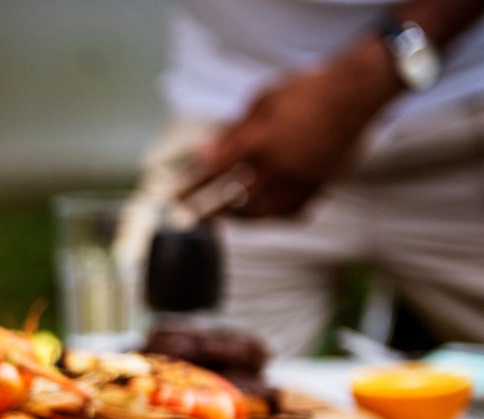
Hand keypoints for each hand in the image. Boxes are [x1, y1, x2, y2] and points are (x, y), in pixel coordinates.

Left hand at [179, 40, 399, 218]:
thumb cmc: (307, 90)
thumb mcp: (261, 101)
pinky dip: (273, 213)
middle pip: (231, 199)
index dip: (190, 185)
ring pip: (260, 212)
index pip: (213, 171)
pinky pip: (290, 211)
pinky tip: (263, 211)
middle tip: (191, 216)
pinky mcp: (319, 187)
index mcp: (257, 143)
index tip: (174, 194)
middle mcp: (276, 167)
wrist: (356, 93)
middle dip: (206, 210)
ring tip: (226, 216)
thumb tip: (206, 150)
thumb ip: (232, 130)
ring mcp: (299, 181)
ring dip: (239, 216)